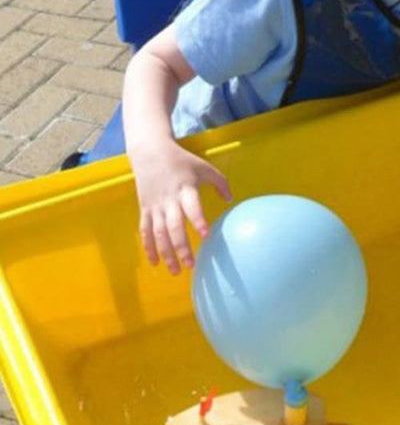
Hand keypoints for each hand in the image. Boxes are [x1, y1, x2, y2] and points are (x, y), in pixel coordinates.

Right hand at [129, 139, 232, 274]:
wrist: (150, 152)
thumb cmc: (182, 161)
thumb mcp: (204, 167)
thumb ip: (220, 183)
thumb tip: (230, 199)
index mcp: (186, 188)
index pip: (192, 206)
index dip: (198, 220)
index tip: (206, 234)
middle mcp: (169, 200)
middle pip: (174, 226)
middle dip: (182, 247)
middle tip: (191, 265)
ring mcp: (155, 206)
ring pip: (159, 233)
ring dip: (166, 253)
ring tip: (176, 271)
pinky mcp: (145, 209)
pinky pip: (145, 231)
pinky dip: (149, 248)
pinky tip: (155, 263)